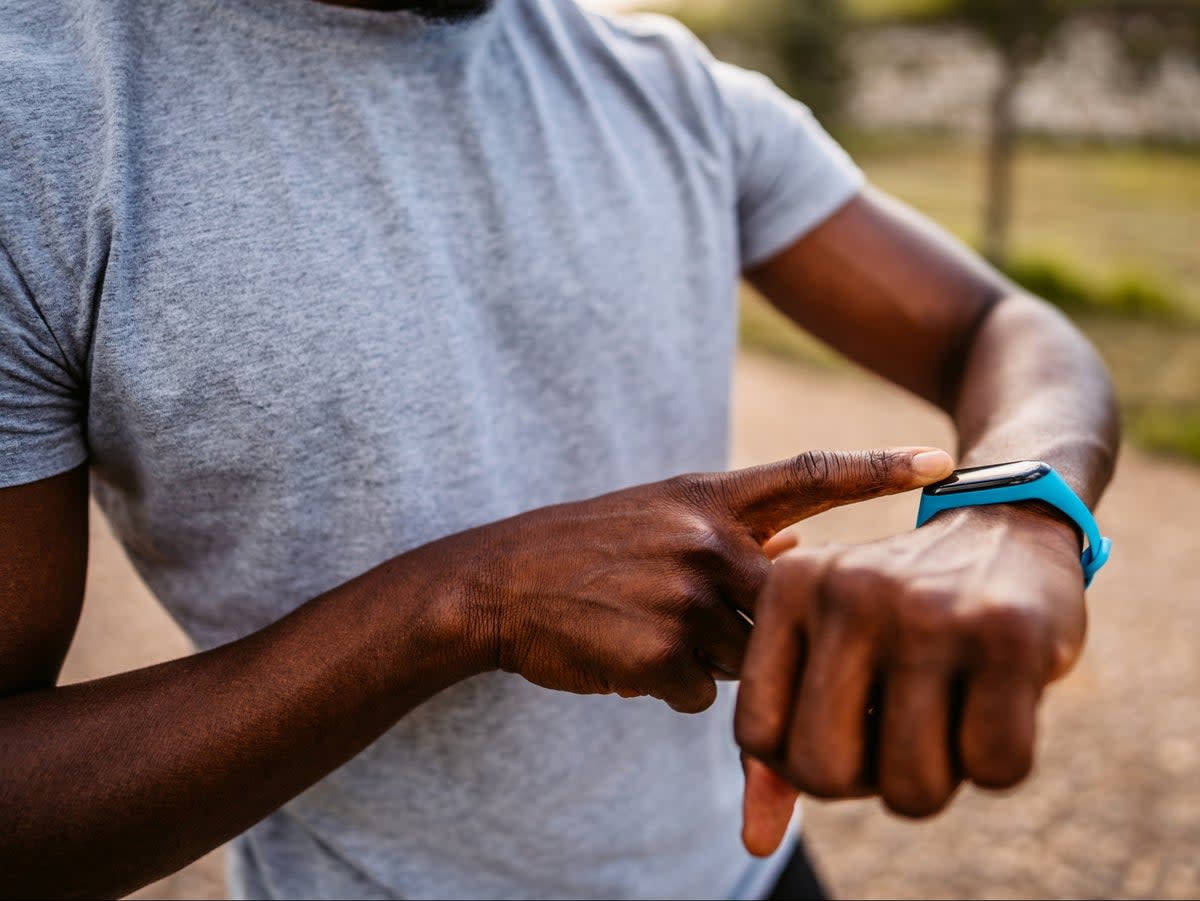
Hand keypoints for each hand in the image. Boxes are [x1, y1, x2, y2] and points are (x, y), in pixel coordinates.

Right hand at [462, 448, 953, 712]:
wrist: (496, 584)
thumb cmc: (583, 549)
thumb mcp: (658, 514)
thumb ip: (730, 531)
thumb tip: (798, 549)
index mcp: (708, 496)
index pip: (811, 475)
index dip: (879, 468)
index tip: (942, 465)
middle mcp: (708, 538)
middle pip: (795, 600)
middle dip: (776, 625)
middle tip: (703, 614)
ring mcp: (688, 596)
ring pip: (753, 657)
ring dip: (712, 659)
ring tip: (644, 627)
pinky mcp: (666, 655)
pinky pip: (706, 694)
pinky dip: (673, 685)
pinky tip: (623, 652)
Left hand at [735, 502, 1086, 853]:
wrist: (1006, 531)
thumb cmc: (901, 613)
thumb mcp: (827, 649)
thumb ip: (784, 736)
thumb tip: (754, 842)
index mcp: (789, 586)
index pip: (758, 735)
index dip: (801, 762)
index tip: (844, 730)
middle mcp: (848, 592)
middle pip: (824, 771)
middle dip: (867, 782)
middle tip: (899, 737)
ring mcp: (927, 611)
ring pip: (910, 787)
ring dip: (936, 780)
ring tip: (946, 720)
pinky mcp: (1007, 633)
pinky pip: (994, 767)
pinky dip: (997, 762)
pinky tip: (997, 704)